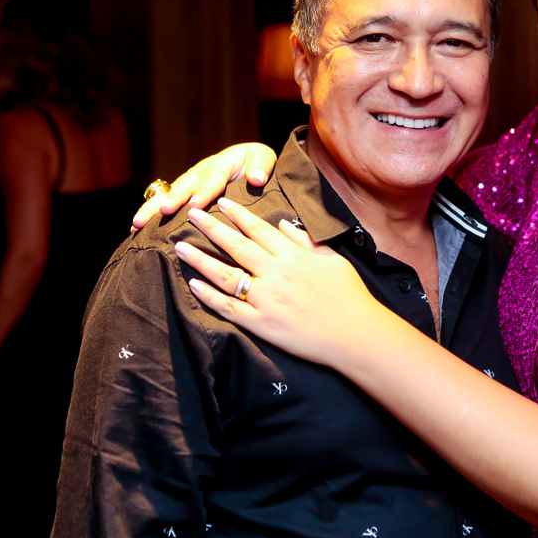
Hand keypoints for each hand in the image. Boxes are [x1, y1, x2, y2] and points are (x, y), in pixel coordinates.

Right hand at [131, 143, 276, 229]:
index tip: (197, 205)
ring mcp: (187, 183)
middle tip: (165, 212)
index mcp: (221, 164)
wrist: (245, 161)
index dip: (205, 191)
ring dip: (152, 208)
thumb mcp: (263, 159)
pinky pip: (162, 203)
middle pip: (184, 186)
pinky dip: (149, 215)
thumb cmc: (255, 164)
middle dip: (173, 199)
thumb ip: (261, 166)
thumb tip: (257, 178)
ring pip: (166, 194)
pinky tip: (135, 230)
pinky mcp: (180, 194)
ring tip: (137, 224)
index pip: (213, 179)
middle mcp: (199, 172)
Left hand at [173, 199, 394, 366]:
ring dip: (200, 259)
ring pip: (226, 275)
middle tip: (191, 214)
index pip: (258, 229)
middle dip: (211, 228)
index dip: (237, 215)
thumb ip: (306, 240)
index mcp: (293, 256)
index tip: (221, 202)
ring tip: (181, 247)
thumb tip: (282, 224)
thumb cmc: (349, 295)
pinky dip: (209, 297)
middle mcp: (276, 274)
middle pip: (236, 246)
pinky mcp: (262, 324)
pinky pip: (229, 308)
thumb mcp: (333, 259)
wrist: (356, 335)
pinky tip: (193, 285)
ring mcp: (267, 300)